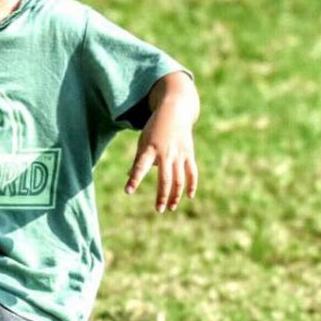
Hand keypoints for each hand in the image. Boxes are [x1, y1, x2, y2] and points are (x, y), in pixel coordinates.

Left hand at [125, 76, 199, 211]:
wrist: (175, 110)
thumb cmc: (155, 128)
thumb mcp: (143, 141)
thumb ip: (138, 160)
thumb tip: (129, 176)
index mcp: (150, 149)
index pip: (140, 167)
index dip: (134, 179)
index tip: (128, 191)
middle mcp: (165, 153)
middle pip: (164, 179)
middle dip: (162, 196)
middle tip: (158, 209)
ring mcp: (179, 154)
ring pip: (179, 179)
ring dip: (176, 195)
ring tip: (170, 208)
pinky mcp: (189, 154)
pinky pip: (192, 172)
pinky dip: (192, 184)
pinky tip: (189, 196)